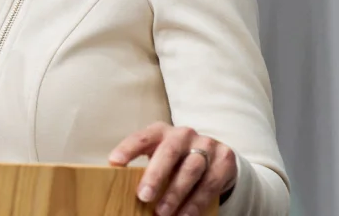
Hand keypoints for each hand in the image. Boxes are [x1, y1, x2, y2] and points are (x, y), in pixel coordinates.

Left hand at [108, 121, 236, 215]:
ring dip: (175, 194)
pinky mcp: (224, 159)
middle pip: (169, 152)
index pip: (142, 137)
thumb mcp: (160, 159)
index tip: (114, 162)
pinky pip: (210, 183)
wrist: (215, 157)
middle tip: (143, 196)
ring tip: (162, 213)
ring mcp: (206, 144)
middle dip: (155, 175)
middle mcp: (184, 134)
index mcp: (161, 131)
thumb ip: (145, 169)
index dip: (128, 148)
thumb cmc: (176, 161)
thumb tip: (121, 190)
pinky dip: (196, 202)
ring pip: (191, 170)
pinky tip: (185, 215)